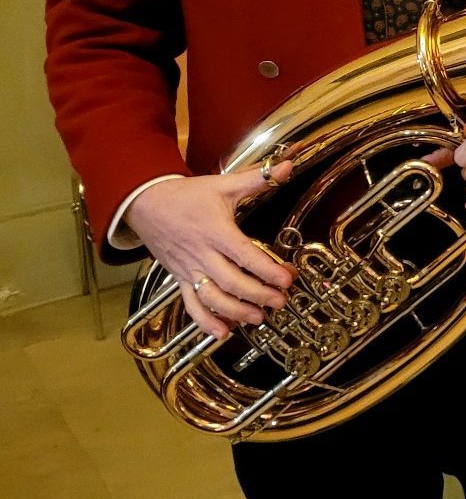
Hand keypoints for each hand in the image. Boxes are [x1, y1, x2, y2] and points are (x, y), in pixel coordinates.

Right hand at [126, 165, 295, 338]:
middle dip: (257, 295)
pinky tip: (222, 332)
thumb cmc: (187, 196)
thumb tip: (286, 166)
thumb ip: (256, 178)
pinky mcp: (179, 279)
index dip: (266, 269)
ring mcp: (188, 269)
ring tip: (258, 318)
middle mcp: (201, 254)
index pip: (244, 254)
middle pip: (230, 281)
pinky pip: (190, 305)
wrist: (145, 204)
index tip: (287, 278)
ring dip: (235, 311)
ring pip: (211, 297)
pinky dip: (205, 321)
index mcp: (215, 231)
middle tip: (280, 301)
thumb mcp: (222, 185)